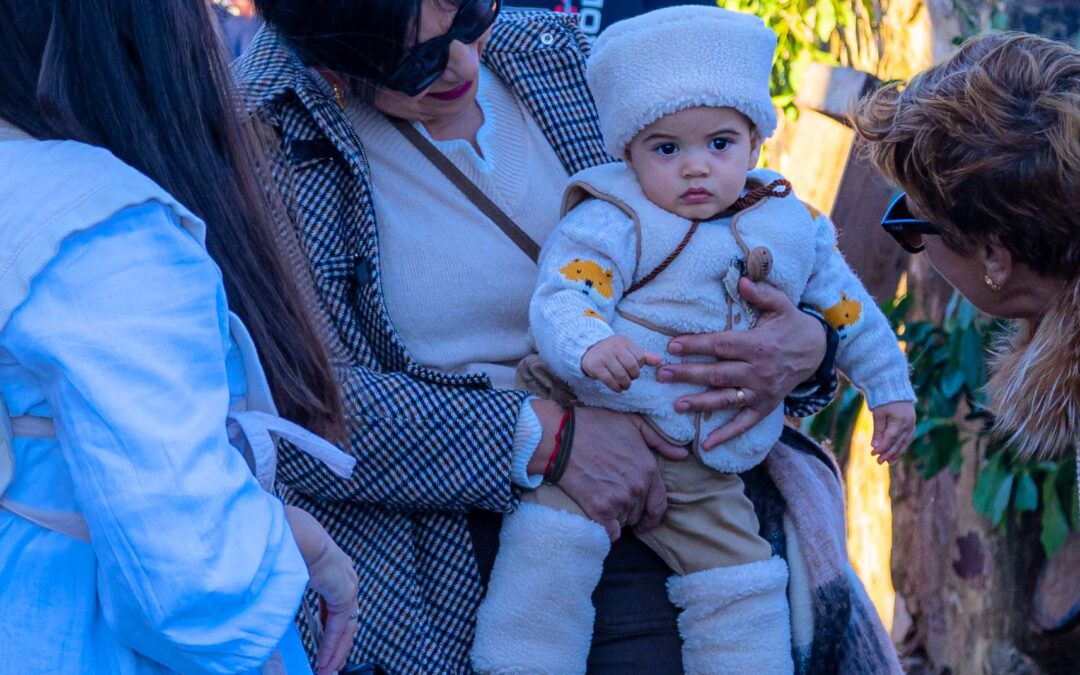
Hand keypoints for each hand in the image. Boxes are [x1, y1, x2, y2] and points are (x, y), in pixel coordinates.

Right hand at [285, 506, 358, 674]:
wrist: (288, 533)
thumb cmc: (277, 543)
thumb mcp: (281, 571)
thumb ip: (281, 594)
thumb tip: (268, 614)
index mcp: (328, 565)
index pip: (333, 605)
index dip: (327, 630)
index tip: (321, 649)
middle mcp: (342, 573)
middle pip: (342, 617)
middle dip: (335, 644)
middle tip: (327, 666)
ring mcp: (346, 580)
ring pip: (345, 623)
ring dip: (335, 649)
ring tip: (326, 669)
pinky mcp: (344, 590)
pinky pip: (340, 624)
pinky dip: (333, 644)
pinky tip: (325, 660)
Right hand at [527, 403, 686, 539]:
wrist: (562, 437)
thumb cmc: (595, 425)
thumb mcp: (633, 423)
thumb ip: (660, 440)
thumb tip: (682, 454)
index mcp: (649, 470)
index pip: (659, 504)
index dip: (652, 514)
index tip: (645, 519)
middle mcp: (638, 488)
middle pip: (640, 514)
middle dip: (631, 510)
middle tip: (615, 500)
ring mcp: (619, 501)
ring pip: (625, 522)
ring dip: (616, 517)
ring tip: (603, 501)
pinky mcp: (600, 511)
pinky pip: (611, 534)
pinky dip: (606, 530)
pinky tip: (599, 519)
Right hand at [581, 336, 661, 392]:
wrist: (588, 351)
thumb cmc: (612, 352)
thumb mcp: (627, 350)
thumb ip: (643, 356)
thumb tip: (659, 360)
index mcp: (624, 342)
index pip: (640, 357)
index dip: (639, 367)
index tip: (634, 369)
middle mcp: (614, 347)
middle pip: (632, 367)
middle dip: (633, 376)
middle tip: (630, 379)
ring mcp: (604, 356)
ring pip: (621, 375)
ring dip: (625, 384)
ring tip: (625, 385)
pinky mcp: (595, 366)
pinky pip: (610, 381)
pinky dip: (616, 388)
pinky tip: (617, 388)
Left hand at [656, 278, 825, 449]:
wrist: (817, 351)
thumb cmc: (791, 325)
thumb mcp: (781, 305)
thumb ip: (761, 293)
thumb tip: (741, 280)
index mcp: (757, 345)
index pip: (720, 346)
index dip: (696, 345)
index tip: (672, 346)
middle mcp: (758, 371)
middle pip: (717, 374)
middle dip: (687, 375)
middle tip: (661, 375)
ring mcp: (761, 392)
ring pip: (726, 399)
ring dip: (700, 403)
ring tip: (676, 405)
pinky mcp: (765, 407)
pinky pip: (744, 424)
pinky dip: (726, 435)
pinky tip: (706, 445)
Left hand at [870, 401, 915, 463]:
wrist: (894, 388)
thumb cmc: (883, 400)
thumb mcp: (878, 414)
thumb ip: (878, 431)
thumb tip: (875, 446)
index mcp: (900, 421)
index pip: (890, 439)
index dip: (882, 448)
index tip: (873, 454)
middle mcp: (909, 424)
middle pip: (898, 443)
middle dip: (888, 453)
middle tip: (879, 462)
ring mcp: (912, 425)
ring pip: (904, 443)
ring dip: (896, 453)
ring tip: (888, 462)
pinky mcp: (912, 425)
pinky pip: (907, 439)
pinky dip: (901, 447)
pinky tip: (895, 454)